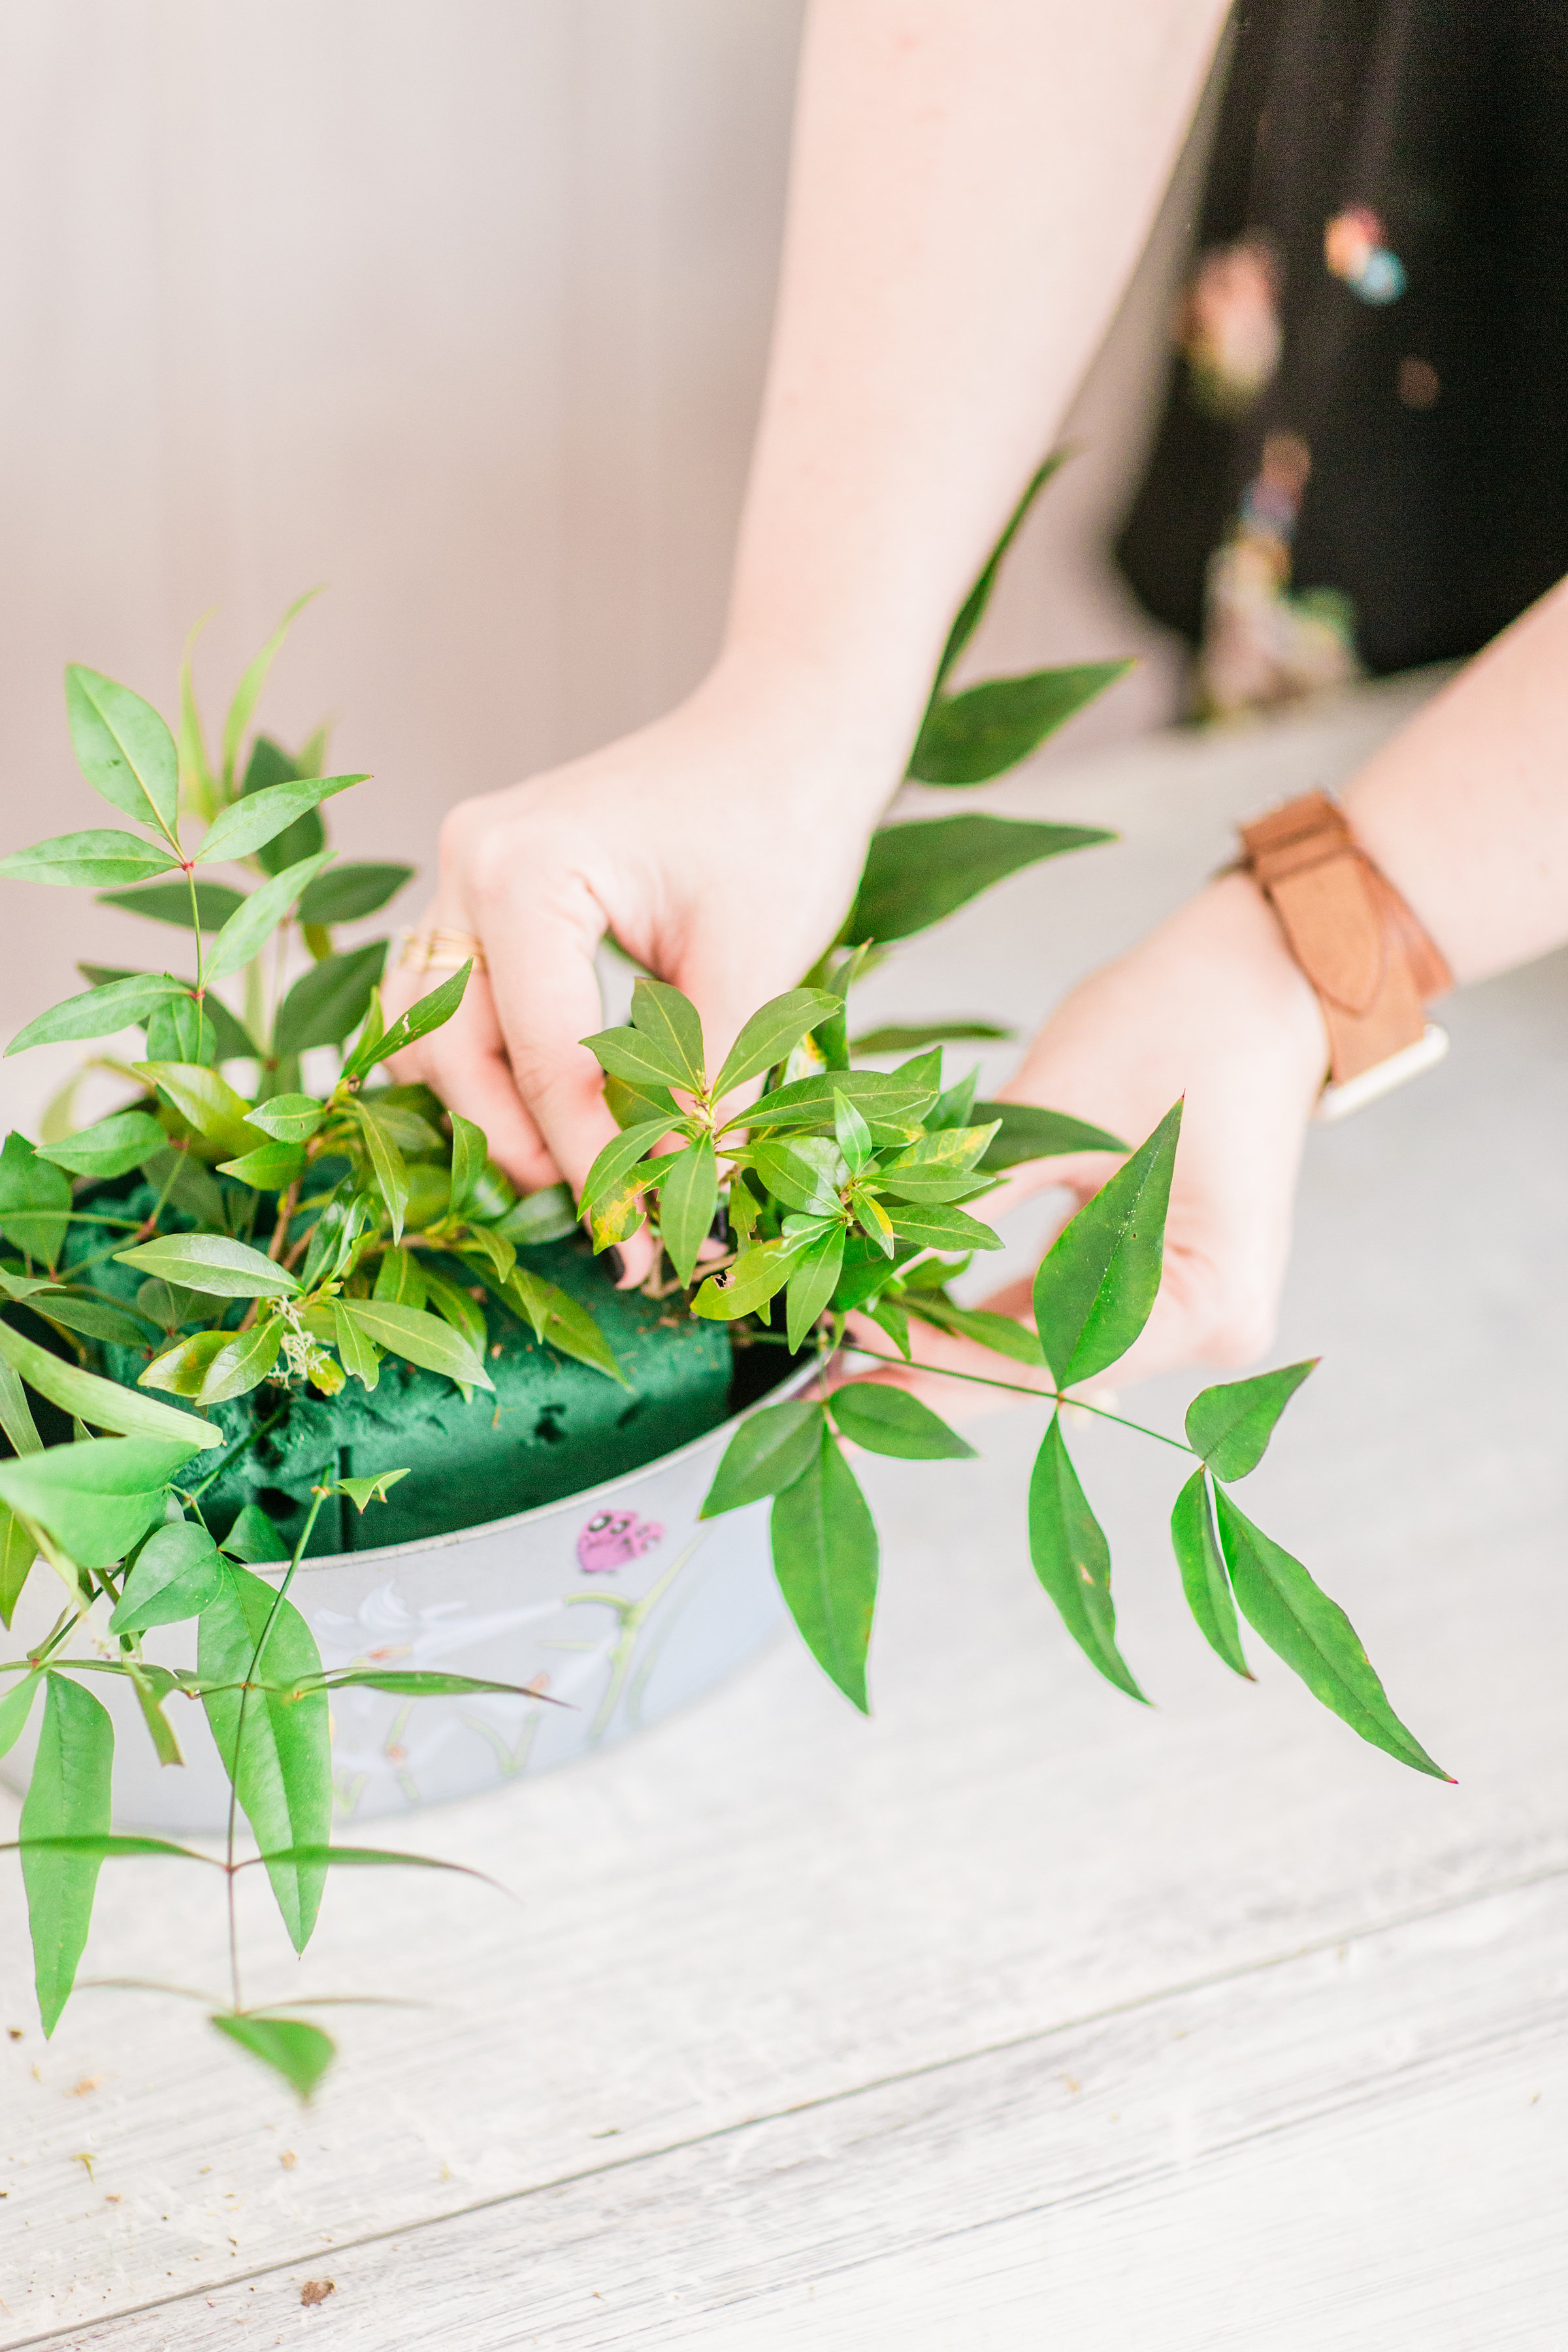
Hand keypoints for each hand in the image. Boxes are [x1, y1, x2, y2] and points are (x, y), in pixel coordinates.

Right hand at [380, 648, 903, 1276]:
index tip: (640, 1247)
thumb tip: (691, 1209)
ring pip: (431, 1034)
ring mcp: (464, 875)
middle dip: (524, 1149)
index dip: (592, 1167)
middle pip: (453, 1054)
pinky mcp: (484, 894)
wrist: (788, 731)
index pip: (544, 1060)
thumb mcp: (754, 969)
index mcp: (526, 869)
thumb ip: (707, 1091)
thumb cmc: (783, 823)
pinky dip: (491, 1067)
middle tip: (608, 1224)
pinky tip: (558, 1120)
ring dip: (489, 1113)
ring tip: (578, 1176)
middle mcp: (469, 865)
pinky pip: (453, 1003)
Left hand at [851, 873, 1328, 1408]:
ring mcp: (1191, 1310)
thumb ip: (965, 1192)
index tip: (841, 1357)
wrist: (1260, 979)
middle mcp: (1211, 1326)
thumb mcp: (1056, 1107)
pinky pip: (1061, 1314)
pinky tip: (904, 1321)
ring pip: (1043, 1348)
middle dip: (930, 1372)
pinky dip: (986, 1312)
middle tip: (818, 1387)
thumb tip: (858, 1255)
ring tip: (845, 1354)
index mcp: (1207, 1297)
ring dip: (948, 1346)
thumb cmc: (1176, 1022)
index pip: (1045, 1361)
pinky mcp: (1164, 1282)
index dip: (935, 1366)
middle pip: (1042, 1370)